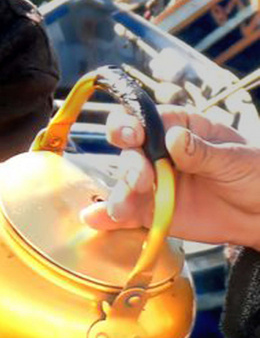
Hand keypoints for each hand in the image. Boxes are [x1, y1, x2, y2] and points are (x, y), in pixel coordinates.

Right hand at [80, 105, 259, 249]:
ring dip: (119, 193)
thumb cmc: (254, 175)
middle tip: (142, 179)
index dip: (129, 125)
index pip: (141, 119)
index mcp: (176, 127)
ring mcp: (152, 182)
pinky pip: (127, 212)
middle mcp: (156, 152)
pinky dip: (107, 216)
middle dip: (129, 165)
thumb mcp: (236, 159)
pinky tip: (95, 218)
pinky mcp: (151, 210)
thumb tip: (175, 138)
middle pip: (127, 151)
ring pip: (122, 183)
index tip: (132, 136)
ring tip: (123, 209)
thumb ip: (203, 151)